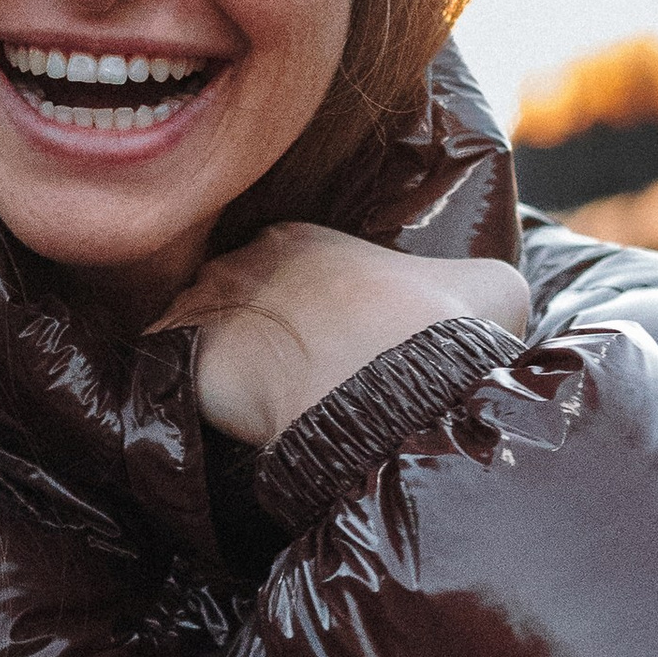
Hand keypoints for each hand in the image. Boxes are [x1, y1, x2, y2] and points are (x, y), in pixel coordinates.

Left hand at [152, 221, 530, 447]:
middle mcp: (243, 259)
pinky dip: (181, 394)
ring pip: (193, 332)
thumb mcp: (491, 288)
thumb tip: (493, 292)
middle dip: (249, 331)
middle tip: (279, 381)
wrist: (389, 391)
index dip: (298, 307)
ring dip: (212, 362)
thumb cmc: (440, 334)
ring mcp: (205, 307)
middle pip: (230, 294)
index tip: (318, 346)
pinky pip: (164, 373)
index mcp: (304, 237)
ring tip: (241, 405)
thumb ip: (483, 279)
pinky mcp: (181, 358)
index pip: (280, 263)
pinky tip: (204, 419)